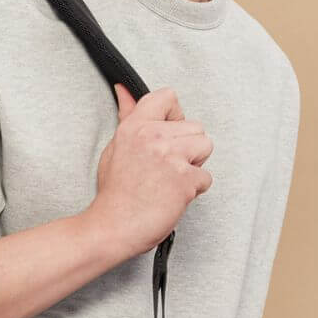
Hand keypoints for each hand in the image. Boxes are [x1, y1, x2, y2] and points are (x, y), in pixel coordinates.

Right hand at [87, 84, 213, 260]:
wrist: (111, 228)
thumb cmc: (114, 195)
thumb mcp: (115, 148)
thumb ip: (128, 117)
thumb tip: (124, 90)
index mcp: (135, 126)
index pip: (168, 98)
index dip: (175, 115)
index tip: (169, 132)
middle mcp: (154, 137)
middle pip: (195, 126)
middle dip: (188, 147)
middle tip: (166, 168)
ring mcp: (171, 158)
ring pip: (205, 147)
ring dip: (194, 165)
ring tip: (171, 181)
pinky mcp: (184, 180)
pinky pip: (205, 177)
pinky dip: (194, 190)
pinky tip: (173, 196)